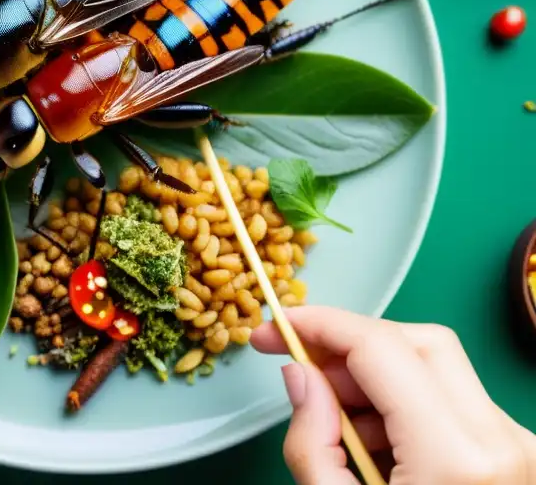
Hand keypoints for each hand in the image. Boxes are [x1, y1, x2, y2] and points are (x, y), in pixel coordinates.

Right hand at [252, 306, 535, 483]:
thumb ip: (312, 441)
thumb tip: (299, 375)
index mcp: (457, 459)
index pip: (380, 348)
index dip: (318, 326)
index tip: (273, 329)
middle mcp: (502, 442)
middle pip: (419, 342)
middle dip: (350, 345)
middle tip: (300, 367)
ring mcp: (518, 447)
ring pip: (437, 368)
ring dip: (376, 379)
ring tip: (337, 429)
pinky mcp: (516, 455)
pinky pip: (452, 402)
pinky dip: (403, 407)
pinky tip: (375, 448)